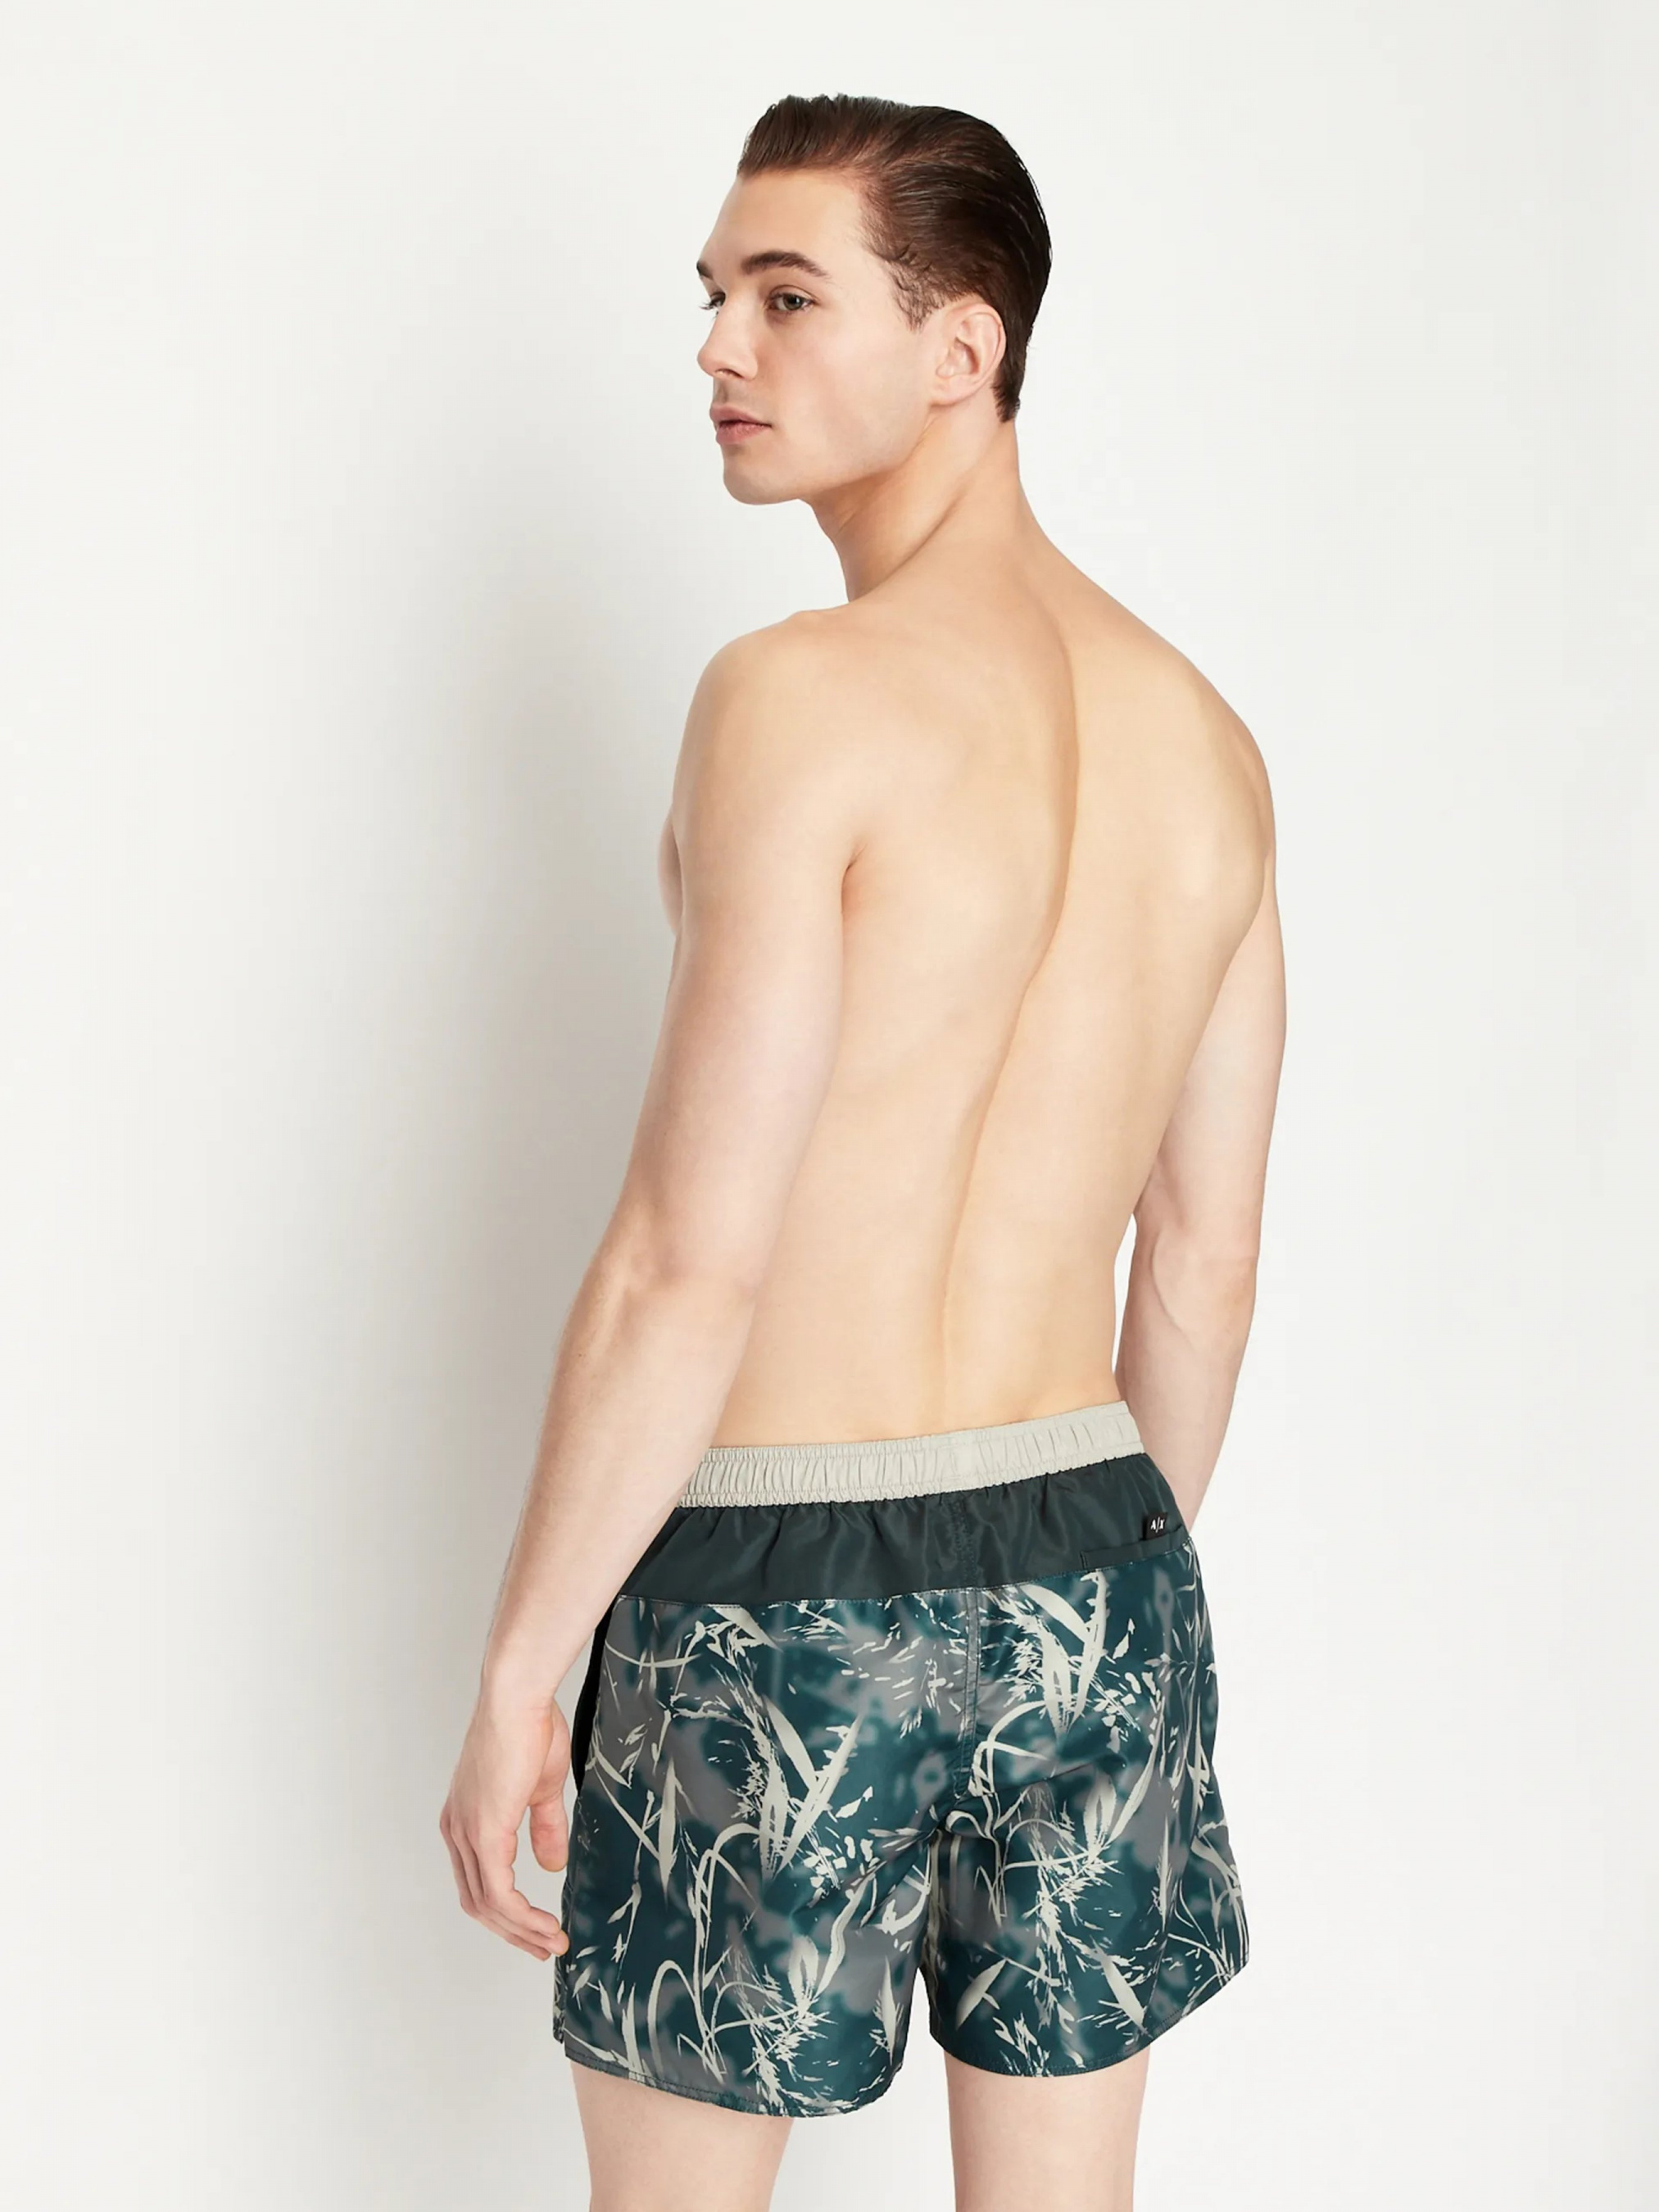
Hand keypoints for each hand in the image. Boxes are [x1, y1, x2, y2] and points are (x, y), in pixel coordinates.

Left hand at [439, 1687, 573, 1959]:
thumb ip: (543, 1828)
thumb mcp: (541, 1787)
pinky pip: (499, 1892)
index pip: (479, 1880)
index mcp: (466, 1818)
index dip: (507, 1911)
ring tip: (553, 1941)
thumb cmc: (530, 1727)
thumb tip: (551, 1865)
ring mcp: (467, 1833)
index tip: (537, 1928)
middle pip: (478, 1902)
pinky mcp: (484, 1832)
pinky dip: (522, 1916)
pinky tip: (545, 1925)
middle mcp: (457, 1830)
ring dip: (522, 1930)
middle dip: (513, 1931)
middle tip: (545, 1947)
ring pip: (488, 1904)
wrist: (519, 1698)